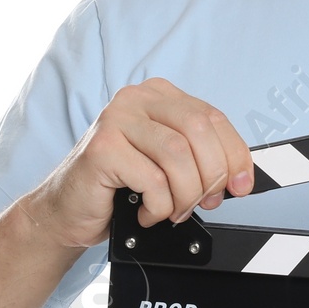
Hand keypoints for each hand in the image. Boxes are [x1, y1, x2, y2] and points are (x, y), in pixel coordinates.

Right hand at [26, 77, 253, 248]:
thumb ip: (200, 159)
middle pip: (199, 131)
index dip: (235, 154)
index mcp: (159, 96)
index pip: (213, 117)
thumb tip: (239, 177)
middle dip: (211, 176)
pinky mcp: (102, 147)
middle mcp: (137, 99)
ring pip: (179, 155)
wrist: (66, 211)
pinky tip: (145, 211)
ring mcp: (116, 119)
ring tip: (172, 210)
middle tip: (204, 203)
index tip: (242, 184)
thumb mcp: (168, 166)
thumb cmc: (118, 188)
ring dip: (184, 195)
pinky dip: (159, 206)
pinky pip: (153, 179)